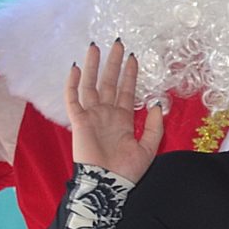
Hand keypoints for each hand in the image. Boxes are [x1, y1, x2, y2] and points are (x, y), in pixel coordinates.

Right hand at [63, 41, 163, 182]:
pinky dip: (73, 84)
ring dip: (94, 67)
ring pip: (91, 85)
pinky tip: (77, 68)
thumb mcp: (148, 147)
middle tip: (117, 43)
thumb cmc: (127, 170)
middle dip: (113, 63)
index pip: (126, 91)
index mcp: (122, 119)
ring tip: (95, 47)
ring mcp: (92, 116)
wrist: (109, 184)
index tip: (133, 58)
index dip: (129, 75)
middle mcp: (106, 114)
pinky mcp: (79, 122)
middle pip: (109, 82)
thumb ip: (153, 126)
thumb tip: (156, 104)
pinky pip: (73, 99)